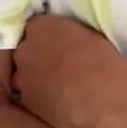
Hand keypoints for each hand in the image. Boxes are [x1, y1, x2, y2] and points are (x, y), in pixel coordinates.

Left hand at [9, 14, 126, 127]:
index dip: (50, 37)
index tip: (62, 46)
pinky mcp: (27, 100)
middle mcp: (25, 48)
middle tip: (61, 66)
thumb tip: (68, 41)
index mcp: (42, 26)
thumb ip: (69, 33)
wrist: (103, 97)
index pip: (37, 26)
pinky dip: (40, 97)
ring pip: (26, 74)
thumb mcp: (90, 34)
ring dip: (37, 77)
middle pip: (27, 49)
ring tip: (60, 86)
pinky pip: (30, 95)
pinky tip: (59, 101)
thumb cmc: (104, 62)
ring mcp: (22, 75)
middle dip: (39, 56)